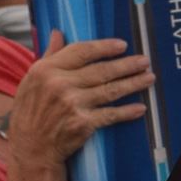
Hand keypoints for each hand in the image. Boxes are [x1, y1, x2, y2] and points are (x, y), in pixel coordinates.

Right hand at [7, 33, 152, 164]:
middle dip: (127, 65)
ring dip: (133, 84)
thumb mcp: (32, 79)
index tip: (122, 45)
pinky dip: (127, 112)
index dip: (104, 47)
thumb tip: (57, 32)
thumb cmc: (30, 111)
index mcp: (47, 70)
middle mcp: (60, 85)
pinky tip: (140, 108)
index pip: (82, 51)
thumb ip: (49, 55)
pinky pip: (110, 115)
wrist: (31, 147)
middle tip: (144, 61)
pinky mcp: (83, 124)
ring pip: (110, 90)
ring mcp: (73, 105)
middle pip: (101, 70)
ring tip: (149, 78)